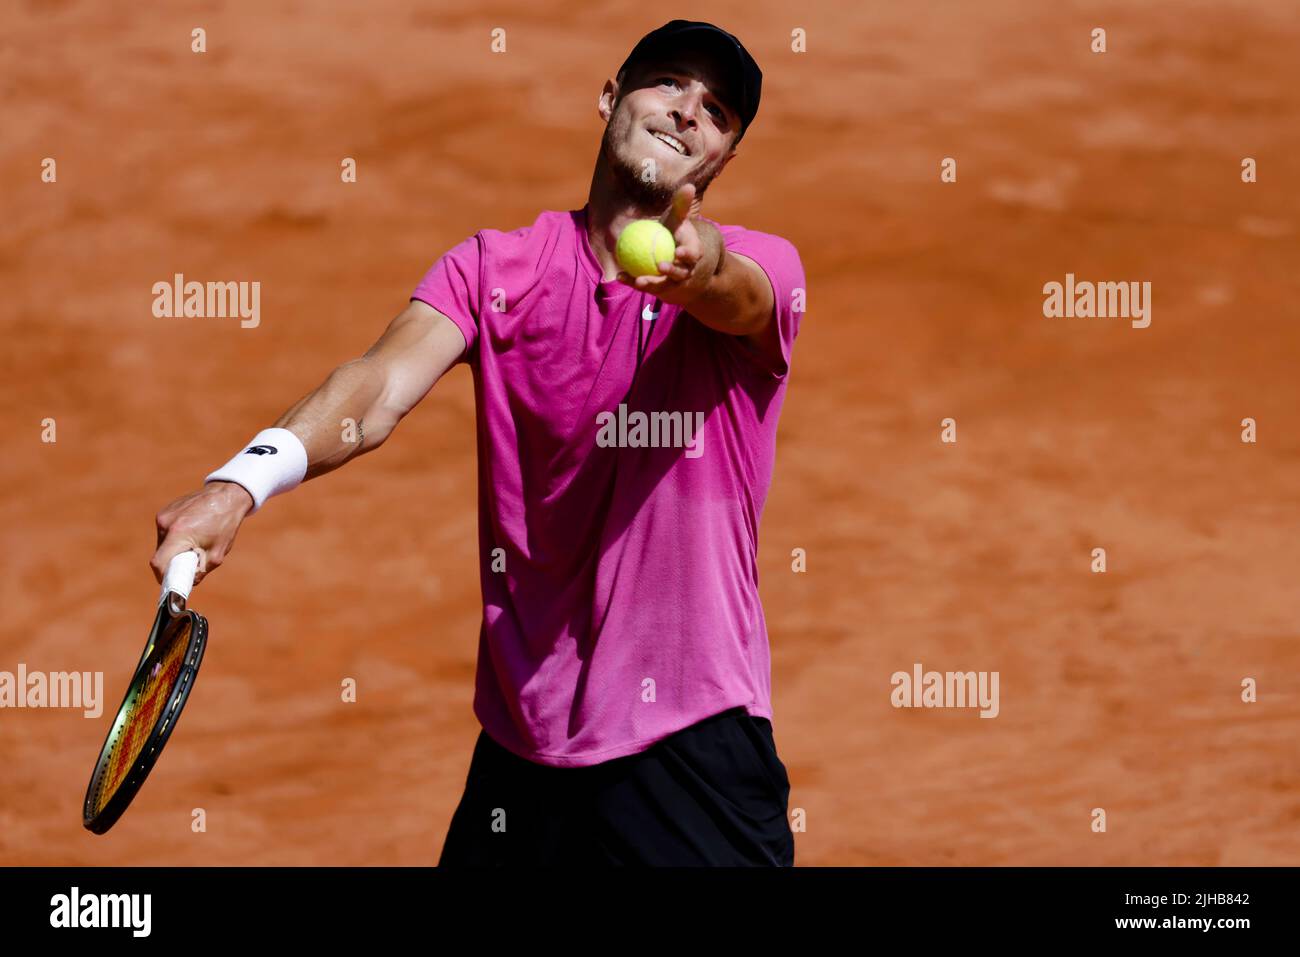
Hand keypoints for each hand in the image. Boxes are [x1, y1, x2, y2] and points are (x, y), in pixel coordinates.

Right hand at [150, 481, 253, 585]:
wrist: (227, 496)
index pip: (158, 563)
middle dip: (172, 563)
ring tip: (195, 543)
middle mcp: (166, 523)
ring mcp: (164, 515)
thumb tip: (188, 583)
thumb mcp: (217, 553)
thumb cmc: (225, 524)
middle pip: (160, 554)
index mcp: (178, 533)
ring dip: (174, 550)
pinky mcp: (165, 511)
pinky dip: (175, 538)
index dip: (163, 577)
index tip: (172, 582)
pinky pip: (165, 532)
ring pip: (162, 543)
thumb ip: (200, 571)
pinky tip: (192, 531)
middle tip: (190, 563)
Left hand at [616, 184, 722, 306]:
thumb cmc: (675, 234)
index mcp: (693, 253)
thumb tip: (689, 185)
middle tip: (659, 266)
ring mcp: (673, 283)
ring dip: (651, 283)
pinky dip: (632, 281)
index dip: (688, 255)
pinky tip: (620, 276)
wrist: (674, 258)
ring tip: (638, 280)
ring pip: (663, 284)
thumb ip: (681, 205)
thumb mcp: (678, 220)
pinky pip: (646, 285)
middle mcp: (686, 270)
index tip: (678, 252)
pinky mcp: (659, 289)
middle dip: (672, 272)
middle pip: (681, 273)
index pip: (693, 254)